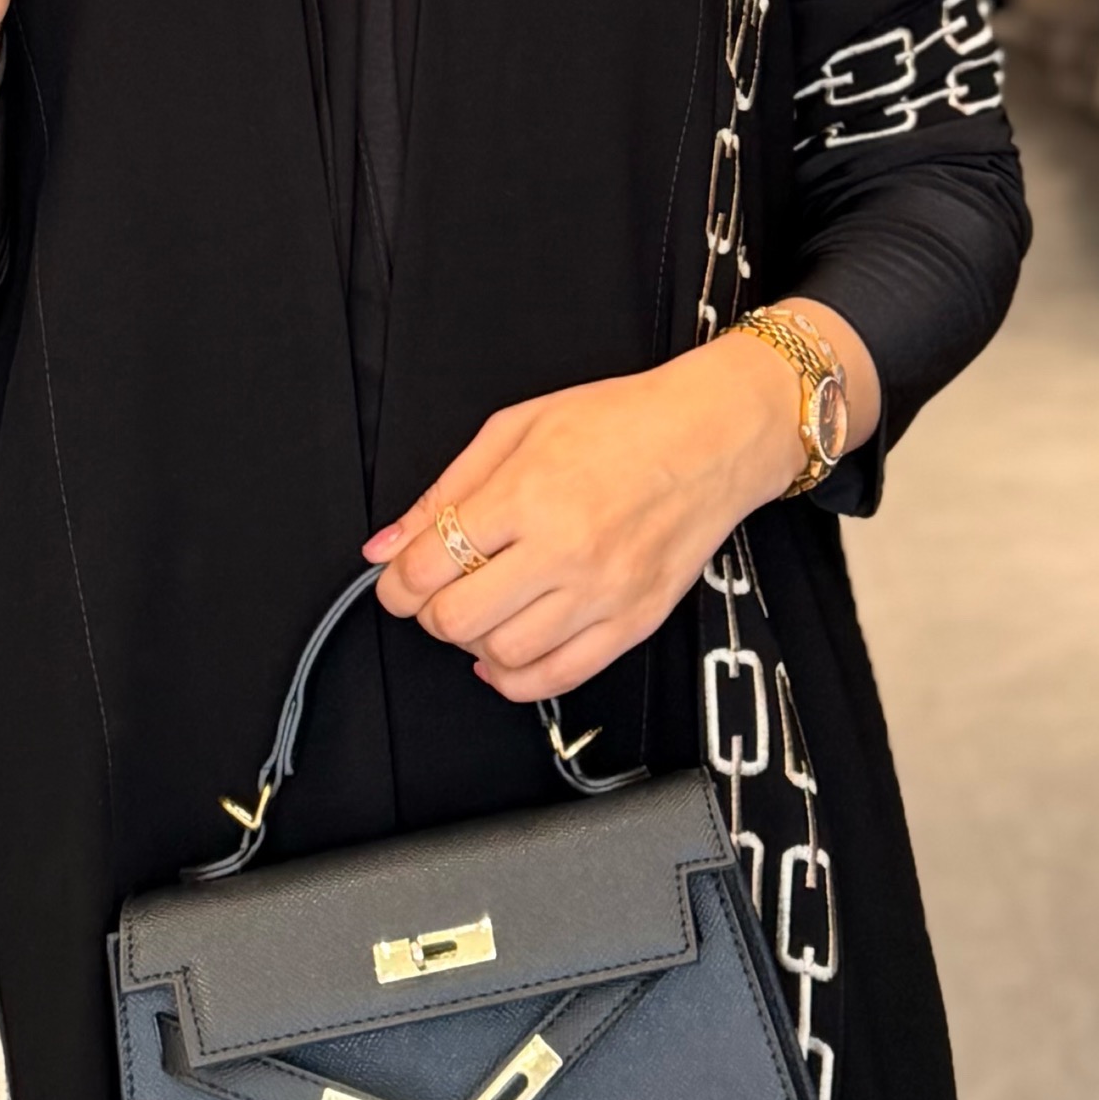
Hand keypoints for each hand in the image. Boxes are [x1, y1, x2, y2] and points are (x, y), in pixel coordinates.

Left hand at [364, 331, 832, 707]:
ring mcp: (603, 594)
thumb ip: (446, 490)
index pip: (429, 564)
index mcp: (529, 493)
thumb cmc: (619, 421)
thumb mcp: (517, 428)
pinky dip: (516, 678)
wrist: (711, 436)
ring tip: (481, 609)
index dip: (395, 582)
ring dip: (472, 642)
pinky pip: (558, 678)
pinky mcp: (634, 624)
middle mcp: (566, 550)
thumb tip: (386, 544)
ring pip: (502, 657)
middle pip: (458, 618)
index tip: (396, 579)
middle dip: (429, 612)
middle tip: (434, 593)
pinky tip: (507, 652)